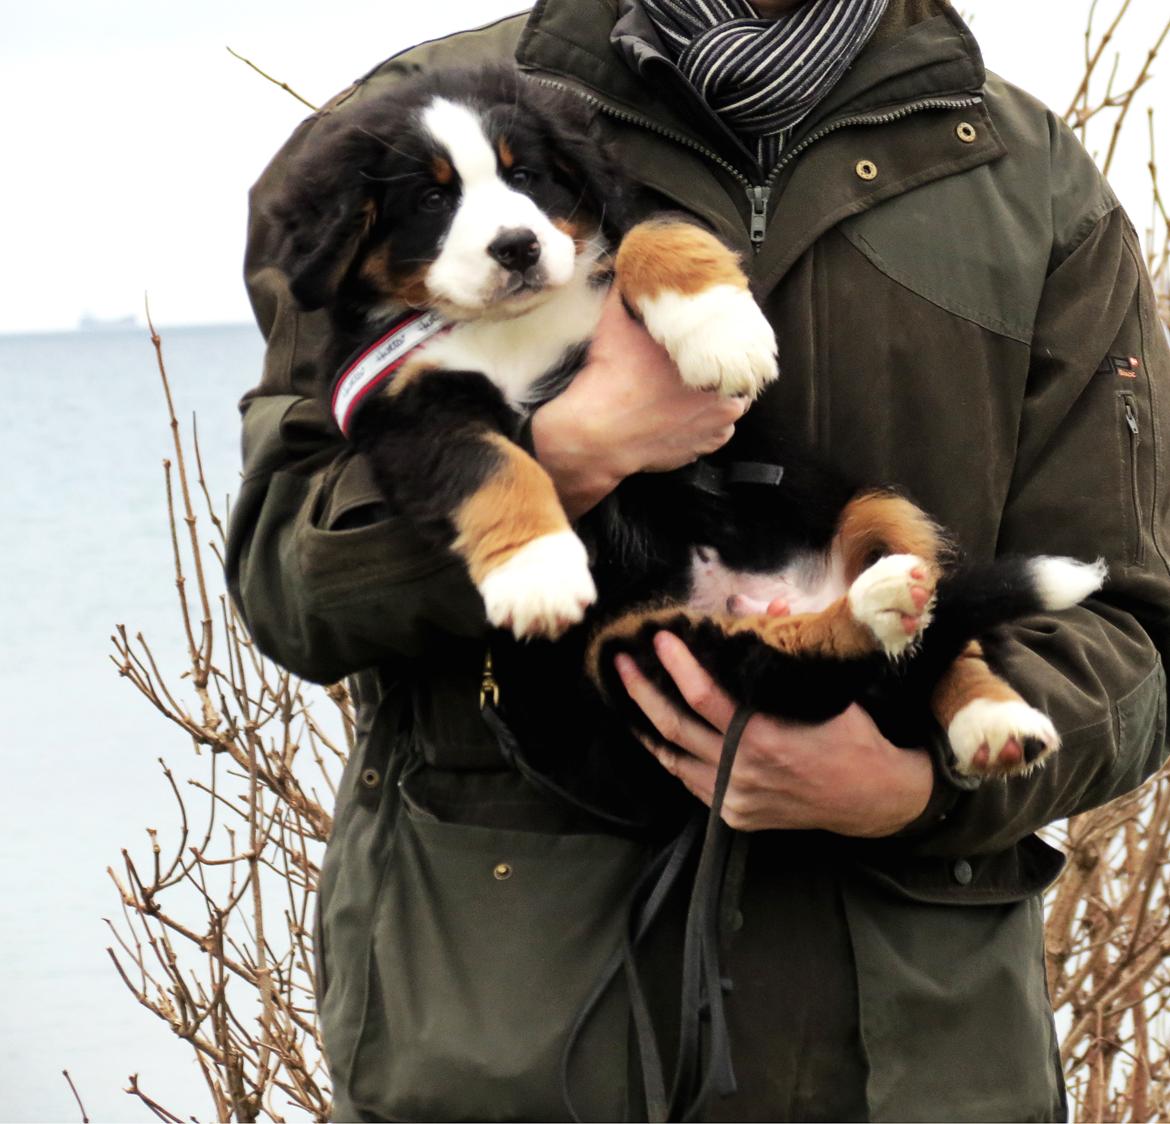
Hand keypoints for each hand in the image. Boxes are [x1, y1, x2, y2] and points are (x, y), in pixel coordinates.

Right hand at [531, 290, 748, 516]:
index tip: (708, 339)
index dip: (723, 340)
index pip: (737, 345)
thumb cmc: (611, 381)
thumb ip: (628, 293)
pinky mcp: (698, 452)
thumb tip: (627, 270)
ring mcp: (714, 431)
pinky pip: (710, 436)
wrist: (594, 435)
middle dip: (716, 370)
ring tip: (683, 391)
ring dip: (709, 400)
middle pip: (733, 377)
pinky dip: (698, 427)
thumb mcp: (617, 322)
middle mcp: (725, 401)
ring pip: (724, 408)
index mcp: (716, 362)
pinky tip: (677, 415)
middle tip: (690, 364)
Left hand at [615, 631, 933, 836]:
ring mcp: (735, 797)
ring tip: (627, 695)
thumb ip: (783, 645)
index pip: (702, 695)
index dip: (677, 664)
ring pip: (673, 758)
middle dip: (641, 690)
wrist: (870, 797)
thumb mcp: (822, 686)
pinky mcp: (733, 815)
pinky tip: (658, 733)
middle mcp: (743, 770)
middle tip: (621, 662)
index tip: (660, 638)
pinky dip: (672, 754)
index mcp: (764, 736)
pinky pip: (690, 781)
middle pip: (673, 727)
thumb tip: (748, 605)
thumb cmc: (849, 734)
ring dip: (646, 725)